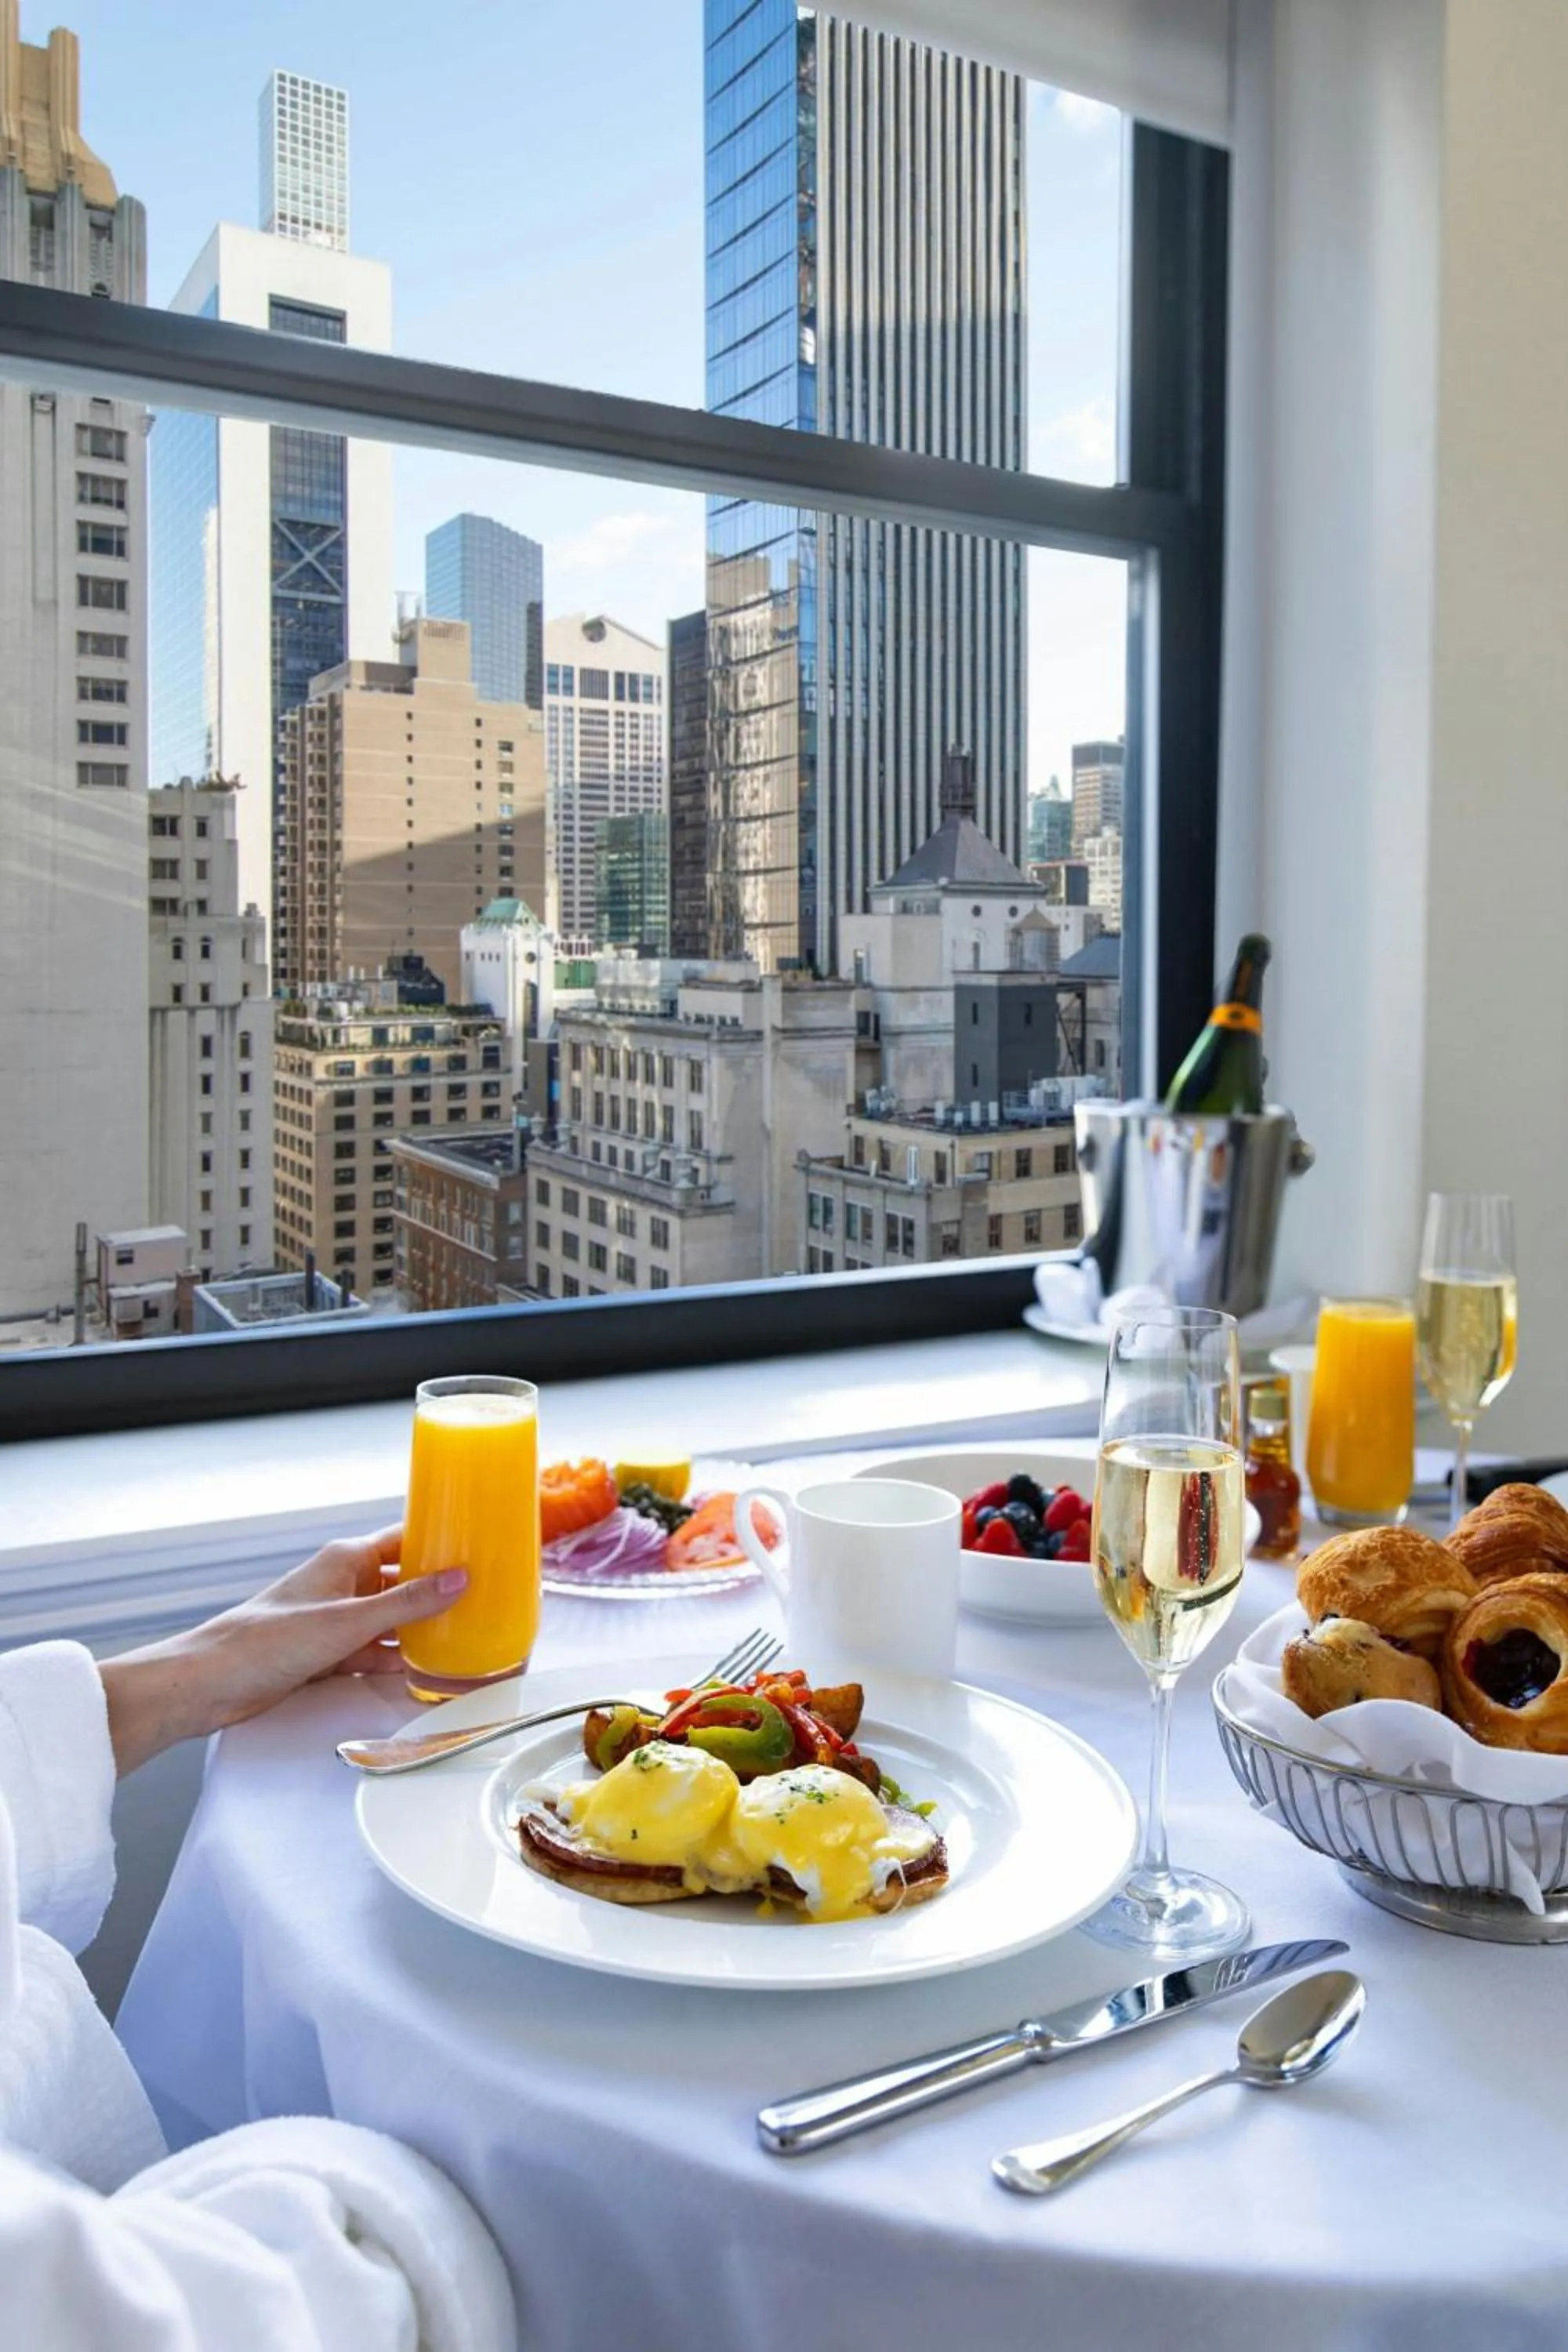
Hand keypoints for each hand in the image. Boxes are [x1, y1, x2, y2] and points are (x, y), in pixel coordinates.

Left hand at [100, 1529, 467, 1774]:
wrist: (207, 1686)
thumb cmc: (262, 1642)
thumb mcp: (346, 1622)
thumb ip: (405, 1604)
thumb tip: (458, 1579)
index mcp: (344, 1560)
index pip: (405, 1539)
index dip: (441, 1539)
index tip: (480, 1544)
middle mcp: (341, 1585)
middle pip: (403, 1582)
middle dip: (440, 1591)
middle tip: (486, 1598)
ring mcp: (334, 1620)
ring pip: (392, 1621)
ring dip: (422, 1631)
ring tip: (467, 1638)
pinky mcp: (326, 1654)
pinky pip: (374, 1652)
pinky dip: (398, 1660)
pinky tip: (426, 1670)